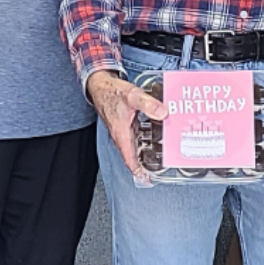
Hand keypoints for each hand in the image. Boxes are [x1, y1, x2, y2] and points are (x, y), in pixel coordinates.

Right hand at [86, 69, 167, 183]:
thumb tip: (163, 113)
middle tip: (159, 171)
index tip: (147, 180)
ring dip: (145, 154)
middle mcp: (121, 136)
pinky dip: (144, 140)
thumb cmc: (112, 92)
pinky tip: (154, 136)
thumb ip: (148, 104)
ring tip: (160, 157)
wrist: (100, 85)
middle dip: (145, 165)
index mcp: (121, 134)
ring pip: (134, 147)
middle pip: (133, 157)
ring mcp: (122, 131)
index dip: (138, 172)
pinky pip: (135, 137)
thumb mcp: (132, 96)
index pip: (129, 159)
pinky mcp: (125, 125)